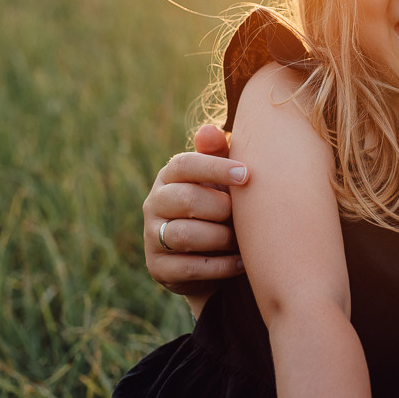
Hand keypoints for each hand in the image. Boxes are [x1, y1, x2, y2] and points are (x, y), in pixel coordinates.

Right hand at [144, 125, 246, 296]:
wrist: (211, 257)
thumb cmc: (220, 205)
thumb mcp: (221, 179)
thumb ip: (218, 153)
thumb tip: (210, 129)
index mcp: (169, 177)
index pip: (184, 164)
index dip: (215, 168)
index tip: (246, 174)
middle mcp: (154, 203)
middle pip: (186, 199)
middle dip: (221, 208)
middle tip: (242, 215)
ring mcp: (152, 237)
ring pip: (185, 235)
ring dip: (221, 238)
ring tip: (242, 240)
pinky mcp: (158, 268)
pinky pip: (190, 267)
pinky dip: (221, 266)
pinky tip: (241, 262)